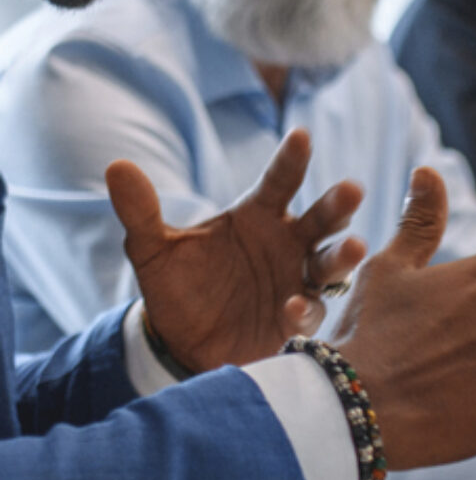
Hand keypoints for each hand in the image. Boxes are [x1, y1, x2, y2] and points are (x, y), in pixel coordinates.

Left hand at [106, 128, 365, 369]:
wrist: (178, 344)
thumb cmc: (177, 286)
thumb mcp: (153, 250)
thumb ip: (141, 211)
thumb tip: (115, 166)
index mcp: (258, 215)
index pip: (280, 180)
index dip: (292, 159)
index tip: (301, 135)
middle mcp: (287, 243)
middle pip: (321, 219)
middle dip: (338, 205)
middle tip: (352, 189)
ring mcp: (296, 281)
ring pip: (330, 263)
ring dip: (343, 256)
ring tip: (356, 247)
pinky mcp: (296, 320)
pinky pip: (310, 311)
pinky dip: (304, 308)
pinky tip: (291, 306)